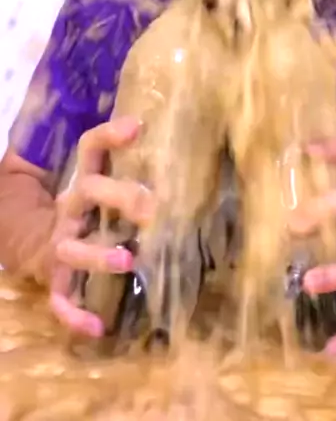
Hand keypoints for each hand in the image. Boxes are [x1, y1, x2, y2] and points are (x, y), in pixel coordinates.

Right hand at [48, 116, 153, 337]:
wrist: (36, 242)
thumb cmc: (89, 211)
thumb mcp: (103, 184)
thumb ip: (132, 168)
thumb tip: (181, 148)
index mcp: (84, 182)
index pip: (90, 148)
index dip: (110, 135)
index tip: (138, 125)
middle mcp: (71, 208)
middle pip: (89, 192)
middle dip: (119, 196)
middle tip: (152, 207)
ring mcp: (61, 244)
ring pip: (73, 248)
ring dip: (99, 255)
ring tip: (129, 260)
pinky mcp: (56, 279)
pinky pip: (61, 299)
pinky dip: (76, 315)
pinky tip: (99, 327)